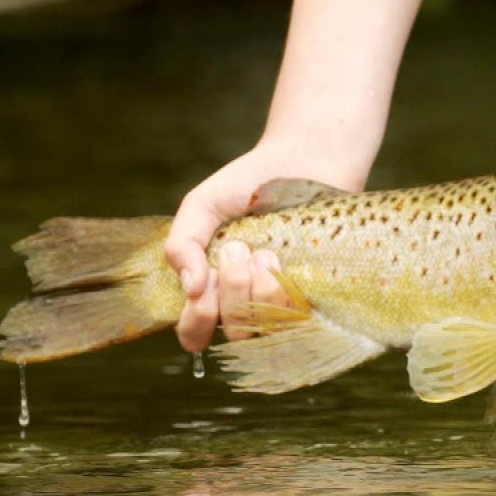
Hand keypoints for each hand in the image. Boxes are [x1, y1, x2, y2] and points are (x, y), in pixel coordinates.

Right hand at [164, 140, 366, 351]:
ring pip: (265, 329)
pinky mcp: (313, 295)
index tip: (204, 282)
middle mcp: (246, 302)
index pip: (194, 334)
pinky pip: (297, 318)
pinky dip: (284, 292)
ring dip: (257, 290)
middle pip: (233, 334)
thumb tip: (190, 289)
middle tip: (238, 247)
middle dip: (230, 290)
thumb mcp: (202, 206)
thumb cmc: (247, 184)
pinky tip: (283, 260)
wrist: (302, 161)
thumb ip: (182, 244)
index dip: (196, 320)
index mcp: (212, 288)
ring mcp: (280, 302)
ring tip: (265, 251)